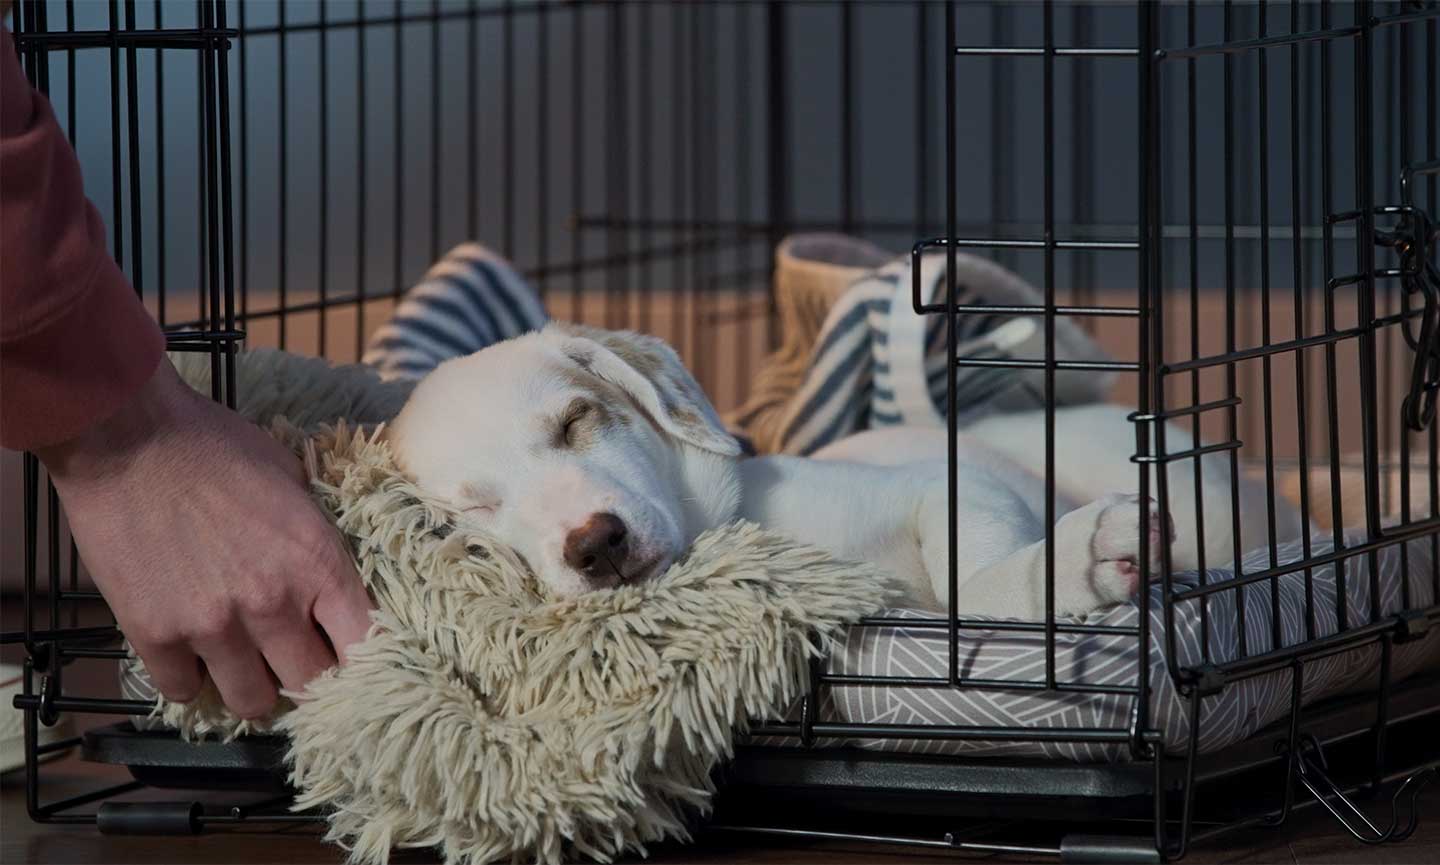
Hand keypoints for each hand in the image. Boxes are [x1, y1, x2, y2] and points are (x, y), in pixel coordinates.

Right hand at [36, 358, 372, 718]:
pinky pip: (184, 690)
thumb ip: (315, 540)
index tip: (349, 658)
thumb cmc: (216, 447)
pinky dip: (190, 679)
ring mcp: (212, 626)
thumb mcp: (294, 482)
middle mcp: (273, 604)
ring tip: (243, 665)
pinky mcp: (154, 634)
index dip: (362, 660)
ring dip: (251, 687)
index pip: (365, 645)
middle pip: (311, 685)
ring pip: (252, 702)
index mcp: (317, 562)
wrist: (127, 436)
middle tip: (293, 663)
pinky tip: (192, 655)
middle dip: (307, 678)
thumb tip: (331, 582)